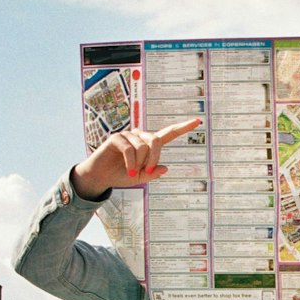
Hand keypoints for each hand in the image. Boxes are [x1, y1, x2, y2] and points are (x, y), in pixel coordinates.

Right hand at [71, 118, 201, 199]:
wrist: (101, 177)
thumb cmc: (122, 175)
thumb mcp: (140, 178)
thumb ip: (152, 174)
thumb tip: (165, 168)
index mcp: (149, 144)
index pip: (169, 133)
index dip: (183, 127)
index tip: (197, 121)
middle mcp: (140, 136)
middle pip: (156, 141)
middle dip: (153, 158)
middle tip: (147, 172)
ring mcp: (128, 135)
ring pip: (143, 147)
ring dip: (139, 163)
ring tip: (132, 172)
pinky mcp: (116, 138)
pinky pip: (129, 150)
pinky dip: (130, 162)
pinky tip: (128, 170)